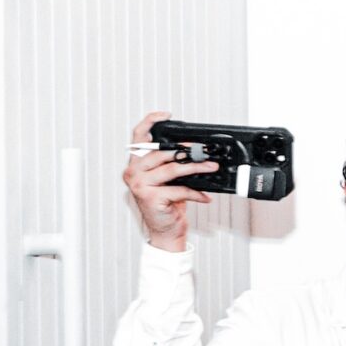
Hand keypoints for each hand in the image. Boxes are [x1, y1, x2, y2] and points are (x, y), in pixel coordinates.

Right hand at [122, 111, 218, 251]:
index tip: (166, 115)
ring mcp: (140, 185)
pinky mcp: (151, 198)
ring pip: (173, 169)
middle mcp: (133, 172)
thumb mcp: (167, 181)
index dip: (150, 122)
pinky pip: (179, 190)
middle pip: (162, 153)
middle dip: (188, 150)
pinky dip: (196, 193)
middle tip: (206, 150)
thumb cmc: (166, 204)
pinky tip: (206, 196)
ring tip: (212, 167)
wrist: (164, 231)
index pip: (138, 137)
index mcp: (135, 164)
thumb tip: (194, 151)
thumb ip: (170, 164)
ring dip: (196, 168)